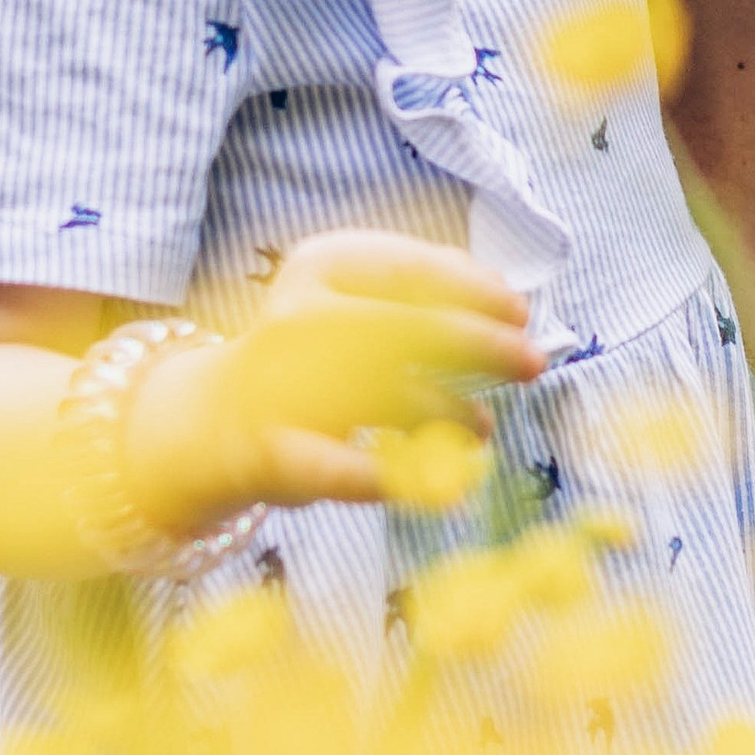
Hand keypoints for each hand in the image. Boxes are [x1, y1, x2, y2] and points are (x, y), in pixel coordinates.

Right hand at [130, 230, 540, 528]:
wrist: (223, 416)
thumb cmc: (318, 352)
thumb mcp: (363, 298)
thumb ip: (430, 292)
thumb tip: (508, 300)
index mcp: (321, 265)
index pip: (411, 270)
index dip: (474, 290)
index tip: (520, 312)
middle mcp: (297, 317)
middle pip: (404, 328)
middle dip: (478, 345)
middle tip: (532, 363)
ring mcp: (282, 384)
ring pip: (386, 395)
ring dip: (449, 411)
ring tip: (482, 427)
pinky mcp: (278, 451)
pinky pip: (346, 470)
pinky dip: (401, 482)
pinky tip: (448, 490)